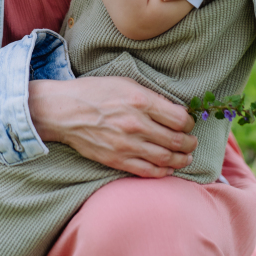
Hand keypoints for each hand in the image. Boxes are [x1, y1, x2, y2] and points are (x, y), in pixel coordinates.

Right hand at [28, 76, 196, 177]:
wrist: (64, 111)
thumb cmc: (94, 92)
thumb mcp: (125, 83)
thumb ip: (150, 97)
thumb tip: (173, 110)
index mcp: (140, 101)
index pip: (179, 119)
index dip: (189, 123)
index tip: (188, 123)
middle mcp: (137, 124)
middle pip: (176, 141)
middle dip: (189, 143)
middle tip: (191, 142)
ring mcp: (127, 145)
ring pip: (166, 159)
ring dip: (181, 159)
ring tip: (186, 157)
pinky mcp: (117, 160)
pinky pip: (148, 171)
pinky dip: (164, 172)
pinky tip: (168, 168)